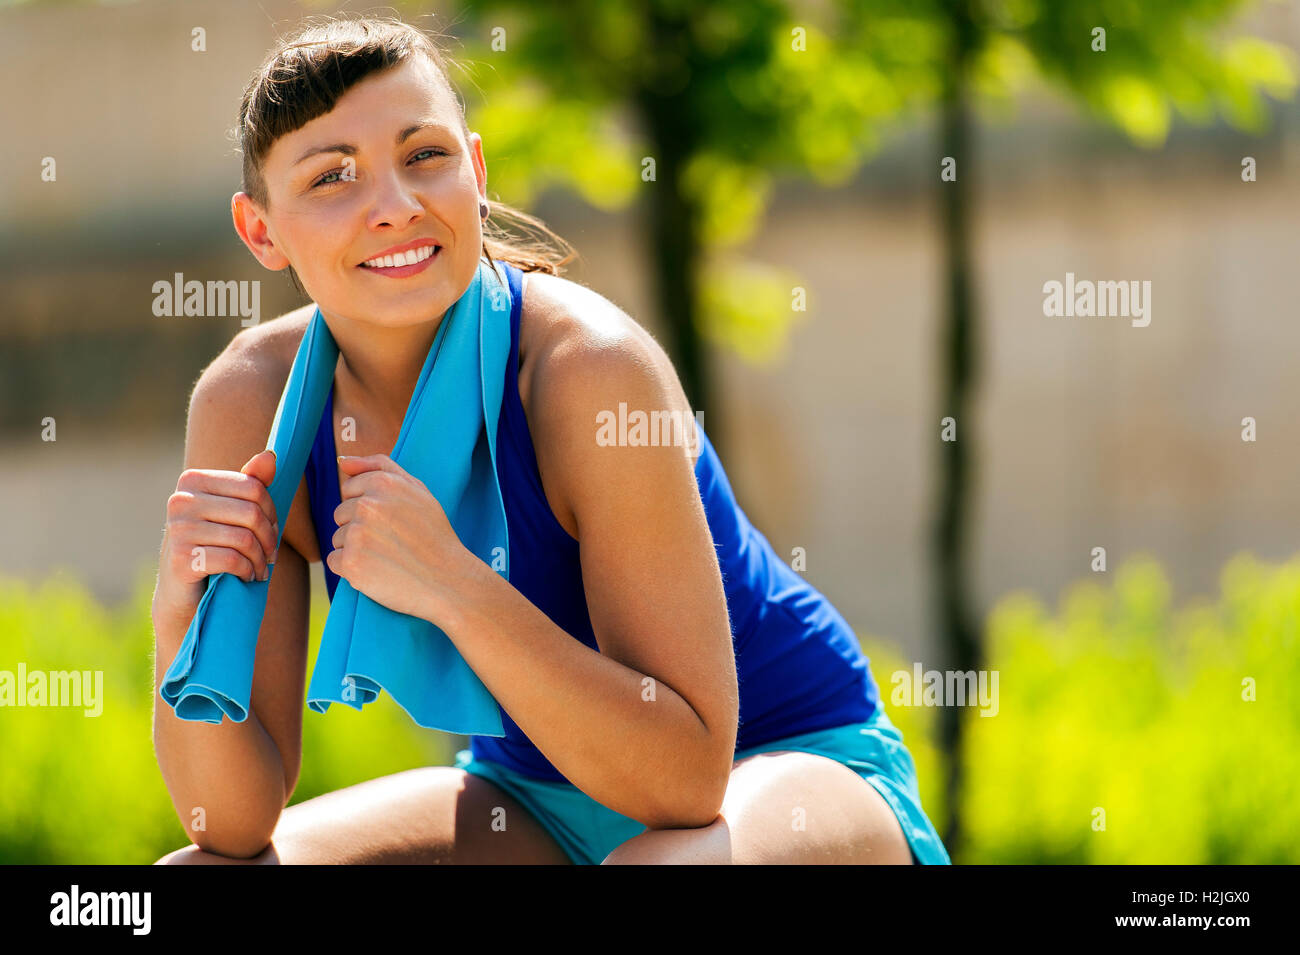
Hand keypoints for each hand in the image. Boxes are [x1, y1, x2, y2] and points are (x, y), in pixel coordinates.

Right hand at [155, 449, 278, 632]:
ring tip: (261, 569)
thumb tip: (271, 455)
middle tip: (271, 555)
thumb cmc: (213, 546)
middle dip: (269, 538)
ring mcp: (178, 529)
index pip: (253, 487)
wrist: (182, 592)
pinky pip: (233, 560)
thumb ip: (250, 484)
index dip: (272, 512)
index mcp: (193, 480)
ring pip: (244, 539)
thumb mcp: (232, 513)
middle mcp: (181, 500)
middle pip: (251, 513)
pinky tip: (247, 577)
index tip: (273, 531)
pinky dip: (248, 571)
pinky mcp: (180, 558)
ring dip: (261, 559)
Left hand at [327, 453, 475, 621]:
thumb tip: (343, 461)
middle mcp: (367, 505)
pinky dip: (351, 569)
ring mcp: (357, 534)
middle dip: (360, 527)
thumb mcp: (417, 490)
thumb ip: (380, 467)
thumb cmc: (433, 534)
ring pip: (337, 538)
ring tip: (387, 557)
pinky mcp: (351, 563)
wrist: (448, 579)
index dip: (369, 507)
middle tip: (392, 541)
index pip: (349, 489)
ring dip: (355, 549)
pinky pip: (335, 561)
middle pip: (340, 514)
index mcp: (382, 483)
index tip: (391, 520)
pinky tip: (377, 571)